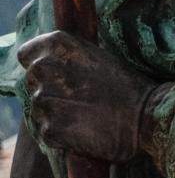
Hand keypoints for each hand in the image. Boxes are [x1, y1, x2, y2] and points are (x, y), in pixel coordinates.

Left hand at [18, 30, 159, 161]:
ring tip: (85, 113)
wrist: (145, 116)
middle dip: (50, 88)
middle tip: (79, 94)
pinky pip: (48, 131)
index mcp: (57, 45)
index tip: (55, 71)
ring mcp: (44, 100)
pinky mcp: (49, 129)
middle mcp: (44, 68)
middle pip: (32, 81)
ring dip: (56, 112)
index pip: (26, 54)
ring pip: (40, 108)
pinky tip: (84, 128)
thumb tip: (51, 62)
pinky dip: (62, 133)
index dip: (40, 63)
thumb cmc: (127, 84)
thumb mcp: (99, 56)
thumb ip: (68, 56)